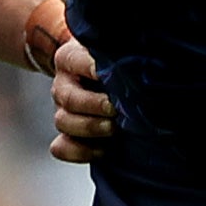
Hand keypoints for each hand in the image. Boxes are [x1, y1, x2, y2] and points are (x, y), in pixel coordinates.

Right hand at [47, 33, 116, 163]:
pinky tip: (103, 149)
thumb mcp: (116, 53)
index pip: (75, 60)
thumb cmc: (114, 65)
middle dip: (95, 105)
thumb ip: (123, 56)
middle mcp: (62, 86)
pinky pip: (61, 148)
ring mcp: (61, 111)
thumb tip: (145, 62)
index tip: (117, 74)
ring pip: (63, 123)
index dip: (95, 69)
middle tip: (117, 109)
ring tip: (114, 128)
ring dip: (91, 128)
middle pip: (69, 98)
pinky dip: (81, 151)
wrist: (104, 83)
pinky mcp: (65, 135)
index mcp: (69, 59)